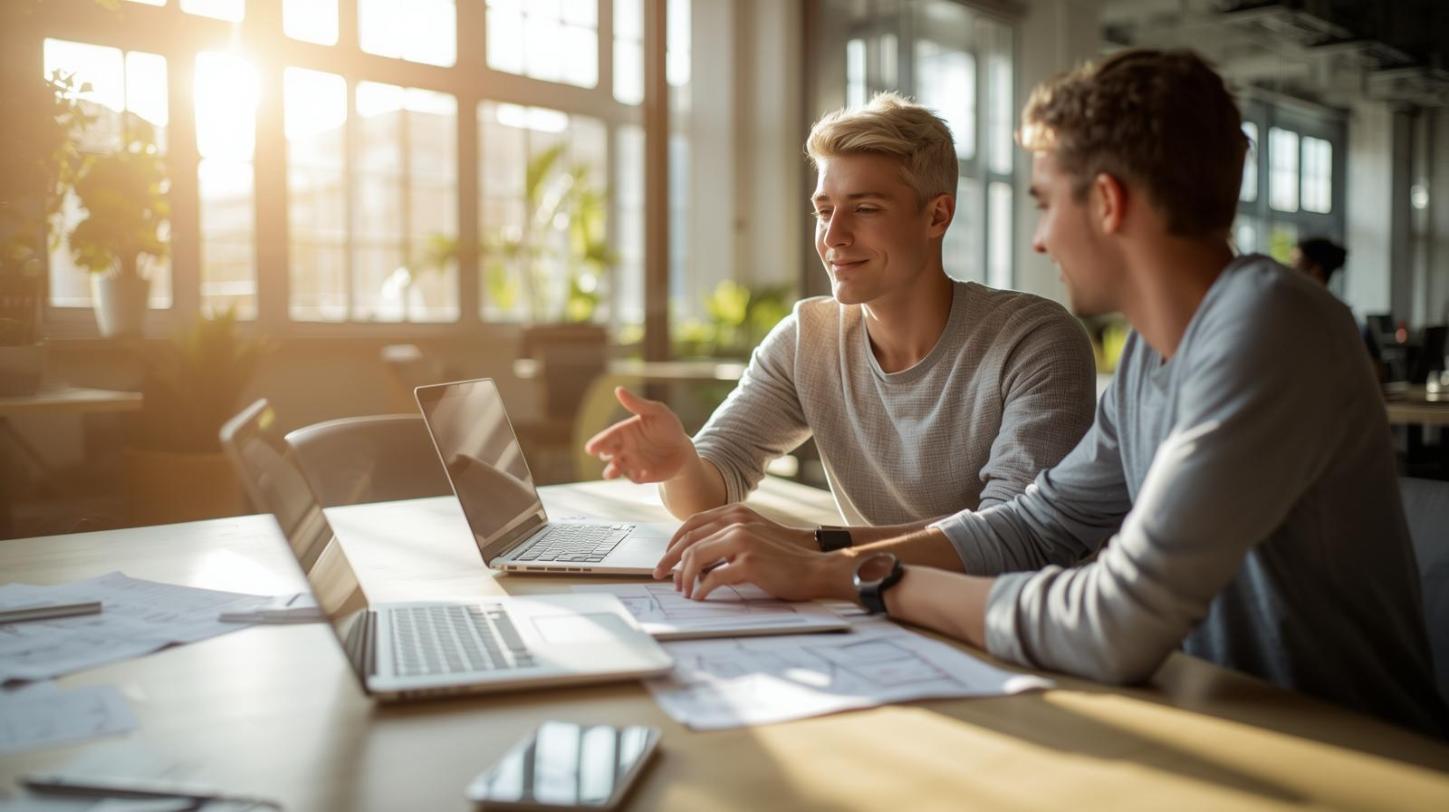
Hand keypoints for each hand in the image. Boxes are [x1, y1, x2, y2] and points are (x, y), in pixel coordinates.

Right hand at [583, 387, 695, 482]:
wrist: (682, 448)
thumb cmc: (667, 426)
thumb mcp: (656, 411)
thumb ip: (638, 404)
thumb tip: (618, 389)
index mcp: (623, 432)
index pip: (607, 437)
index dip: (598, 443)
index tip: (590, 449)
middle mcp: (623, 449)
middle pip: (607, 454)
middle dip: (604, 456)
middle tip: (605, 455)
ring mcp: (631, 464)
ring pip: (616, 469)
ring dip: (612, 471)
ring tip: (611, 472)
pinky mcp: (642, 476)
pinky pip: (636, 478)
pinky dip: (637, 477)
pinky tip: (642, 474)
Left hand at [653, 504, 813, 579]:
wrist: (814, 566)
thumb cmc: (782, 558)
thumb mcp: (752, 539)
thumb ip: (726, 541)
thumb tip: (695, 561)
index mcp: (734, 514)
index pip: (692, 525)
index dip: (674, 543)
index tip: (664, 560)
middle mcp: (736, 523)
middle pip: (689, 541)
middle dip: (671, 561)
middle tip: (662, 577)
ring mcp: (742, 541)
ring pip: (695, 557)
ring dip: (684, 577)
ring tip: (683, 591)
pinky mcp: (748, 563)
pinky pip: (713, 578)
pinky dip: (702, 589)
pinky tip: (700, 597)